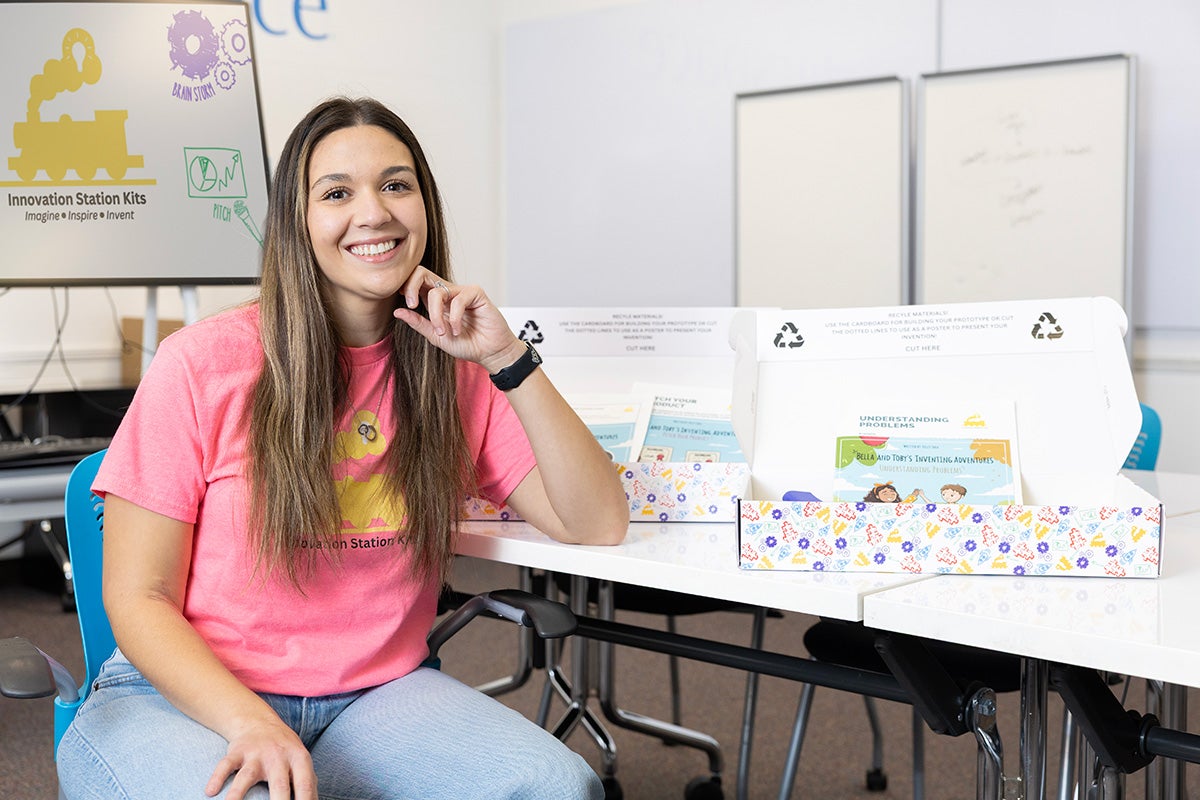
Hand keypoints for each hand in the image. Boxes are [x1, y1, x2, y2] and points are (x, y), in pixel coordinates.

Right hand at [205, 717, 316, 799]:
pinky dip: (217, 778)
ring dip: (238, 794)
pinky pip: (225, 765)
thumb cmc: (284, 751)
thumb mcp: (301, 761)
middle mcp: (278, 756)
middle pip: (279, 784)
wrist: (259, 722)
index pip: (305, 784)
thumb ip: (308, 782)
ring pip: (246, 776)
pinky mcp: (236, 752)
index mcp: (299, 759)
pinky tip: (210, 792)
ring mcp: (256, 753)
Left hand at [393, 267, 526, 373]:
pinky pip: (457, 299)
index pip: (416, 281)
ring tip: (443, 332)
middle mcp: (447, 292)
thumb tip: (397, 311)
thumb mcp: (436, 336)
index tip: (407, 304)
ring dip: (436, 315)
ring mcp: (461, 291)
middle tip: (412, 305)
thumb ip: (419, 323)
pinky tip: (458, 330)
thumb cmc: (467, 344)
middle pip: (421, 272)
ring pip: (436, 291)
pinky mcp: (476, 293)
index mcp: (435, 300)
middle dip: (411, 287)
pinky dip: (454, 318)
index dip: (405, 286)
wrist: (489, 353)